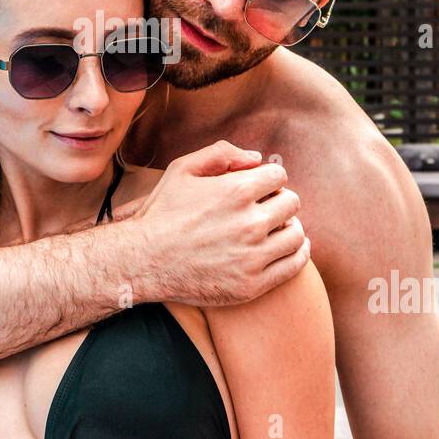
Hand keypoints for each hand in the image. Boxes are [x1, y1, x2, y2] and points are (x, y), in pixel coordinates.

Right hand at [127, 140, 308, 305]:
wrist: (142, 261)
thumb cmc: (162, 213)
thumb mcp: (182, 169)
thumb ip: (221, 153)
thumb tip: (257, 158)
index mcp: (236, 191)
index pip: (279, 176)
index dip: (267, 179)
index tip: (257, 189)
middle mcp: (249, 223)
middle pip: (291, 203)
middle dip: (278, 201)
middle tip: (263, 209)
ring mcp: (252, 256)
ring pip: (296, 234)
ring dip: (288, 227)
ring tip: (273, 229)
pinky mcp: (252, 284)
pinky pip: (293, 265)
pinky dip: (296, 253)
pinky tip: (284, 248)